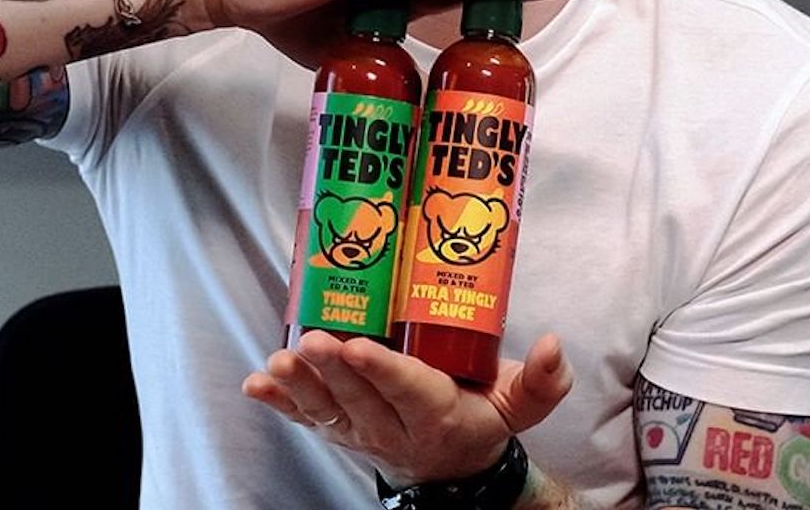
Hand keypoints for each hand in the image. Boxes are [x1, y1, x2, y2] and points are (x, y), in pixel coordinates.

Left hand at [242, 330, 573, 484]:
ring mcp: (359, 430)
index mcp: (438, 414)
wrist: (452, 469)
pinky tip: (256, 386)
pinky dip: (278, 403)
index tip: (359, 346)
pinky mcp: (337, 428)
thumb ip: (543, 381)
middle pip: (360, 397)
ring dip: (300, 385)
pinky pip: (304, 419)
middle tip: (315, 340)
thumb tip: (553, 345)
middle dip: (334, 369)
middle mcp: (392, 426)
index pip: (408, 390)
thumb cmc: (480, 419)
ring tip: (281, 361)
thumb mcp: (520, 406)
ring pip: (327, 408)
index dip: (382, 370)